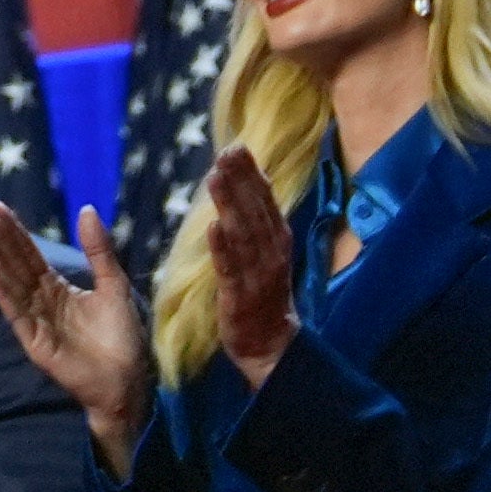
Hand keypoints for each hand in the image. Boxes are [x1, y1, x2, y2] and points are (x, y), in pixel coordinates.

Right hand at [0, 199, 150, 463]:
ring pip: (10, 283)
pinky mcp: (34, 341)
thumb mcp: (114, 284)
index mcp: (58, 288)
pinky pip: (16, 313)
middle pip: (15, 263)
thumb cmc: (122, 337)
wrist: (127, 381)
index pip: (30, 254)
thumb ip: (99, 250)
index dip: (14, 231)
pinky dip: (1, 293)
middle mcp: (41, 301)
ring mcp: (35, 321)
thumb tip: (87, 210)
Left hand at [198, 150, 297, 380]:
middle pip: (255, 210)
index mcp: (277, 239)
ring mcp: (258, 273)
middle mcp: (271, 252)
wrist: (271, 345)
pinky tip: (213, 227)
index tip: (238, 146)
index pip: (265, 200)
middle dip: (241, 179)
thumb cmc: (263, 295)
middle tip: (227, 150)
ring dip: (230, 204)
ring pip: (243, 234)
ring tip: (216, 177)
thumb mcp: (266, 253)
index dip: (252, 173)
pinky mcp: (241, 296)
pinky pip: (231, 269)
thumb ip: (256, 223)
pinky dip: (223, 248)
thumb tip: (243, 186)